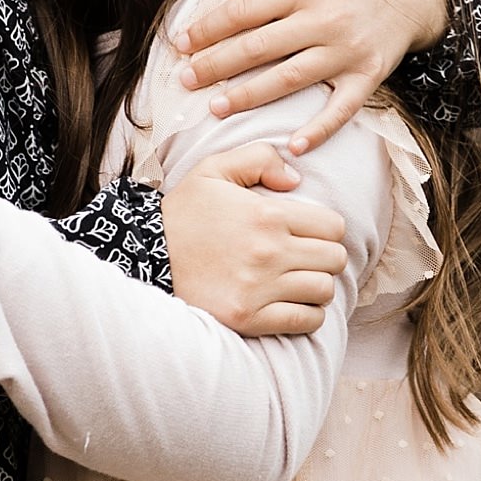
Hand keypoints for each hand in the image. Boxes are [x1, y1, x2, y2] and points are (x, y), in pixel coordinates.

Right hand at [164, 139, 348, 332]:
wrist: (146, 255)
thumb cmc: (185, 211)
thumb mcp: (215, 168)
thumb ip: (260, 159)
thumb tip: (296, 179)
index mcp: (267, 215)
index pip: (334, 227)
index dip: (327, 228)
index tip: (311, 232)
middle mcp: (268, 252)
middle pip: (334, 259)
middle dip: (326, 256)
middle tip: (307, 256)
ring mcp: (259, 288)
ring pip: (324, 290)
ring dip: (317, 285)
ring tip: (300, 280)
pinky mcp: (248, 318)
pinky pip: (305, 321)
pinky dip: (308, 314)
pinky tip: (292, 303)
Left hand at [173, 0, 446, 138]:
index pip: (244, 9)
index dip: (208, 27)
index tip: (180, 45)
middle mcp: (323, 17)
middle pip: (259, 46)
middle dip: (216, 65)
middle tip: (185, 81)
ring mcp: (346, 50)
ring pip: (290, 78)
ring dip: (250, 96)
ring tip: (216, 109)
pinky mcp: (368, 76)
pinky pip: (342, 108)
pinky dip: (319, 129)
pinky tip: (293, 146)